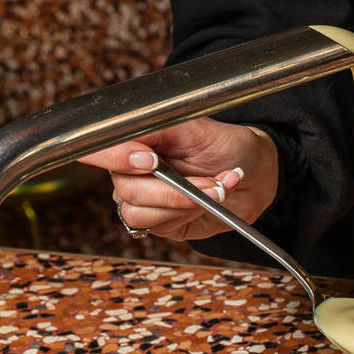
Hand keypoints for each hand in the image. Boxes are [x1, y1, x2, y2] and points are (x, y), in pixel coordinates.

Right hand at [79, 117, 278, 240]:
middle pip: (124, 187)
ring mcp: (144, 197)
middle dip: (172, 188)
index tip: (148, 160)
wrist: (255, 174)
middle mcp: (131, 169)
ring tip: (216, 190)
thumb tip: (134, 139)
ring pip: (138, 212)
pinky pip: (155, 227)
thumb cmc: (227, 146)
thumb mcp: (197, 126)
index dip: (115, 157)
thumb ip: (160, 127)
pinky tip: (208, 203)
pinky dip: (187, 215)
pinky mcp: (158, 223)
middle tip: (209, 181)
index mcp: (134, 139)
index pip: (97, 147)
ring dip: (183, 204)